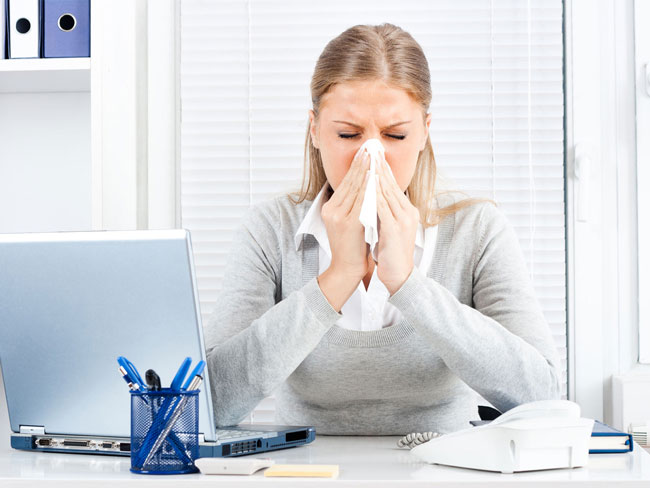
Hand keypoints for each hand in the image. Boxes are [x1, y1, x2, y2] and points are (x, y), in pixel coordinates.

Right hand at [318, 147, 370, 310]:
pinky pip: (361, 200)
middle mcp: (331, 209)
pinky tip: (375, 176)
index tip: (366, 151)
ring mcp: (338, 215)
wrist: (347, 268)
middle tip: (371, 146)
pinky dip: (369, 187)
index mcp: (330, 207)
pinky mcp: (347, 223)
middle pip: (349, 181)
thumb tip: (364, 186)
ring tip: (374, 155)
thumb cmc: (353, 247)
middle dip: (361, 162)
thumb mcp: (348, 221)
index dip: (357, 165)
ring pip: (355, 188)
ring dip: (366, 170)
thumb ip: (353, 204)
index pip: (346, 182)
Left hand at [375, 153, 419, 294]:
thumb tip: (372, 196)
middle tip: (371, 150)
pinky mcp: (395, 229)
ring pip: (388, 193)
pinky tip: (368, 185)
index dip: (383, 169)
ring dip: (378, 176)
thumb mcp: (388, 227)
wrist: (399, 275)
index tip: (373, 155)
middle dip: (380, 166)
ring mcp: (403, 220)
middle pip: (391, 184)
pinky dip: (375, 195)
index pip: (393, 185)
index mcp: (406, 211)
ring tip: (369, 161)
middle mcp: (408, 212)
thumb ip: (383, 212)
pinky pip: (383, 208)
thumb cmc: (391, 253)